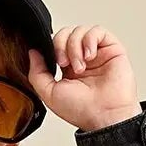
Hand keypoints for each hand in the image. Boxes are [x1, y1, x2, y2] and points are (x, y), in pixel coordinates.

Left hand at [26, 25, 140, 133]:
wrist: (103, 115)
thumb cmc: (82, 110)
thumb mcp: (49, 94)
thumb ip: (37, 73)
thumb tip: (33, 53)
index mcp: (67, 69)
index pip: (56, 44)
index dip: (52, 48)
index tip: (55, 63)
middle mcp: (82, 59)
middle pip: (66, 33)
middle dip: (61, 45)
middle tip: (65, 64)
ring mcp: (97, 53)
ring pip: (80, 30)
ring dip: (75, 46)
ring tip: (81, 67)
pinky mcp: (112, 48)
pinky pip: (97, 30)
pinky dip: (90, 40)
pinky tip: (90, 56)